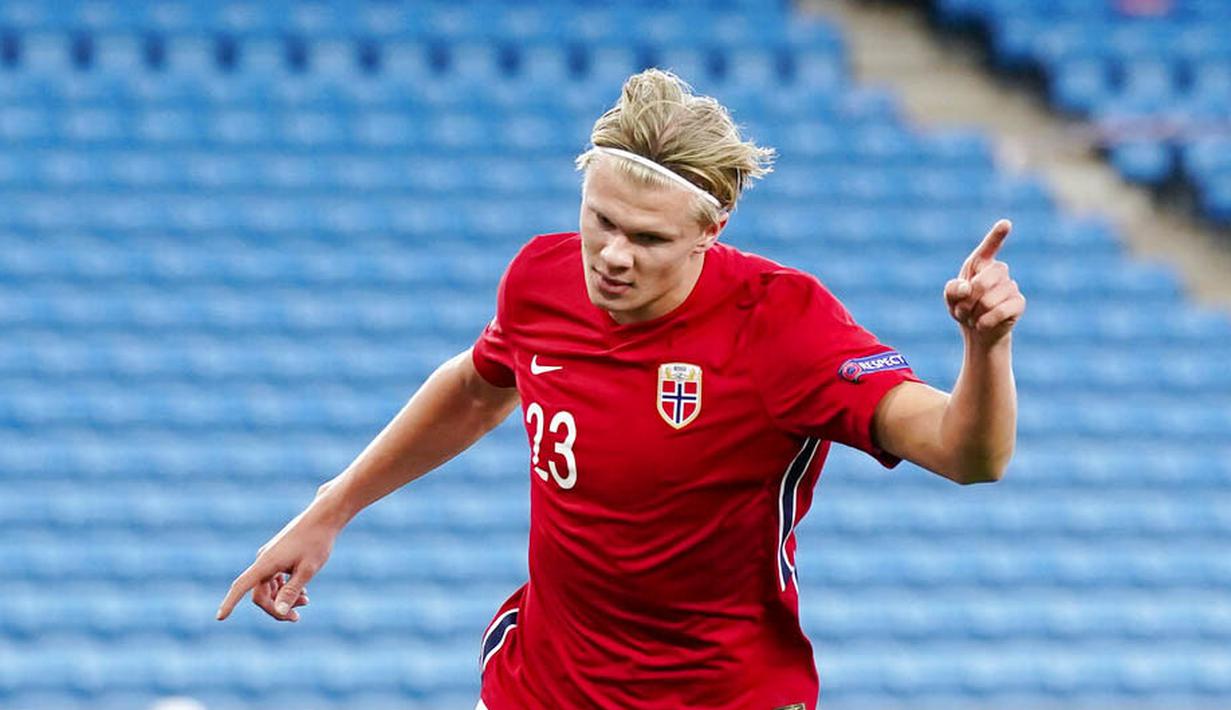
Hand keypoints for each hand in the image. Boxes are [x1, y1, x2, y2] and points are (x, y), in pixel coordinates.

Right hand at [216, 509, 337, 622]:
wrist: (323, 517)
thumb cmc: (317, 542)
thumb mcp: (307, 570)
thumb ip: (291, 591)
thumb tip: (279, 611)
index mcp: (266, 563)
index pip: (241, 586)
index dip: (229, 603)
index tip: (219, 618)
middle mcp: (263, 560)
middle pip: (260, 594)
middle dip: (276, 608)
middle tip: (296, 618)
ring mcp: (269, 557)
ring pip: (269, 587)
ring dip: (283, 598)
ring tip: (306, 601)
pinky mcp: (277, 555)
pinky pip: (274, 578)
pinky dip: (285, 587)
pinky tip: (302, 592)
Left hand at [944, 219, 1026, 346]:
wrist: (978, 332)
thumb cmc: (964, 309)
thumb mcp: (951, 299)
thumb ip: (952, 289)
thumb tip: (966, 287)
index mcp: (980, 264)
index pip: (989, 247)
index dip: (997, 235)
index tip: (1006, 223)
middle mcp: (999, 271)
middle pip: (983, 281)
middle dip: (968, 300)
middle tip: (962, 310)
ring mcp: (1011, 286)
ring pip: (990, 299)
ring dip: (975, 313)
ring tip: (973, 317)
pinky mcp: (1019, 303)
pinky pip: (1001, 311)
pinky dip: (985, 322)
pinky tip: (982, 324)